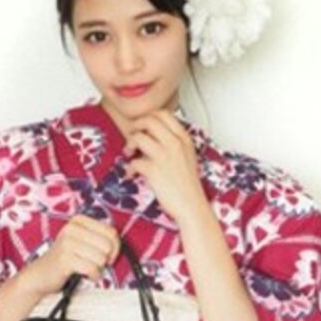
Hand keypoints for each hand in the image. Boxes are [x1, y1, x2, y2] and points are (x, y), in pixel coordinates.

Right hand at [23, 214, 119, 295]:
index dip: (115, 248)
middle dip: (106, 259)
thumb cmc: (66, 259)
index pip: (111, 231)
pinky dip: (93, 276)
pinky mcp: (65, 258)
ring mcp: (67, 242)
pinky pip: (92, 268)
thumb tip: (117, 245)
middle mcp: (72, 228)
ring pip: (101, 258)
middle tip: (95, 263)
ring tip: (87, 268)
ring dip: (98, 268)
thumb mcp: (82, 242)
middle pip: (108, 245)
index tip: (107, 256)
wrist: (42, 274)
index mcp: (79, 221)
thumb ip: (100, 239)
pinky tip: (86, 275)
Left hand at [122, 109, 207, 223]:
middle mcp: (174, 144)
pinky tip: (132, 174)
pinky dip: (129, 168)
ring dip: (129, 144)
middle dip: (136, 126)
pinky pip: (133, 162)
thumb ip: (174, 142)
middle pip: (149, 120)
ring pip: (138, 137)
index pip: (163, 114)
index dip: (148, 117)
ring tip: (129, 153)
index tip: (143, 126)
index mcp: (184, 139)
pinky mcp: (154, 171)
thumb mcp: (187, 156)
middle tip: (132, 136)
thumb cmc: (188, 185)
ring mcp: (164, 156)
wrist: (191, 205)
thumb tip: (152, 135)